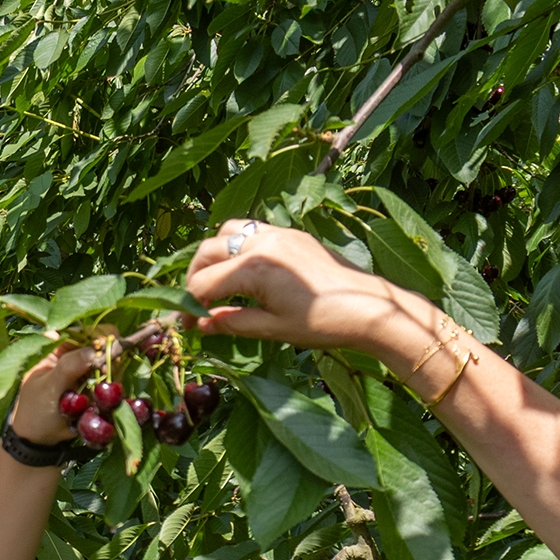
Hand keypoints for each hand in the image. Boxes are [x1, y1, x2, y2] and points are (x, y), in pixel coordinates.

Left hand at [9, 342, 102, 442]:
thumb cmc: (35, 411)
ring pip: (106, 359)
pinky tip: (107, 392)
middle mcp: (69, 352)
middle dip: (107, 354)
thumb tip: (93, 350)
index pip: (78, 331)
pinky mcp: (92, 383)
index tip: (108, 346)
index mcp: (52, 346)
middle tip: (110, 368)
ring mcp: (82, 367)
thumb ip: (68, 367)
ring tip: (105, 383)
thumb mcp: (48, 388)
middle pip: (97, 342)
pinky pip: (108, 376)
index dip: (96, 335)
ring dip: (111, 370)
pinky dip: (111, 382)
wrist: (39, 439)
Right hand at [185, 219, 439, 364]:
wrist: (370, 308)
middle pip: (207, 253)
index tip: (189, 327)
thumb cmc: (323, 324)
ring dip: (214, 255)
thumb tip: (202, 323)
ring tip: (216, 281)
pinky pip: (253, 230)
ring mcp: (278, 234)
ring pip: (228, 232)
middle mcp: (262, 243)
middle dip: (194, 279)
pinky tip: (245, 270)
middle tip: (195, 305)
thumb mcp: (272, 329)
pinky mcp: (292, 234)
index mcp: (254, 268)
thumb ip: (231, 322)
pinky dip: (239, 246)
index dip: (190, 308)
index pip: (203, 285)